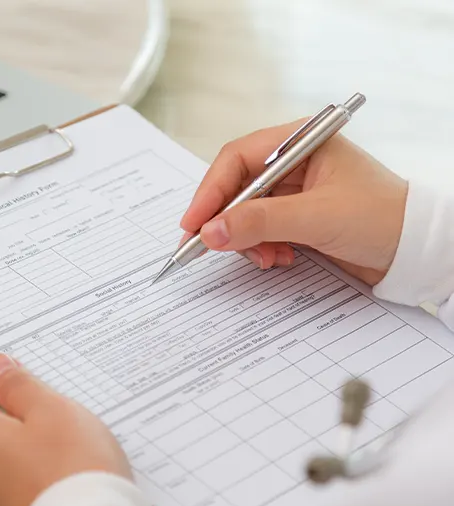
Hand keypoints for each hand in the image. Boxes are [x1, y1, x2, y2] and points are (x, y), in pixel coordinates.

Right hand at [181, 119, 408, 285]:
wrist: (415, 251)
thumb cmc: (381, 218)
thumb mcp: (315, 217)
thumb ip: (260, 222)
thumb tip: (211, 232)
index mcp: (300, 143)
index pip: (238, 159)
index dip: (211, 192)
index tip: (194, 224)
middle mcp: (293, 163)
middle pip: (237, 187)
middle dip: (227, 220)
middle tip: (212, 246)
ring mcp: (294, 192)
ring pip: (247, 212)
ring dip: (247, 239)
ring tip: (266, 258)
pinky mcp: (297, 217)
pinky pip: (262, 229)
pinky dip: (263, 247)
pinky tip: (280, 258)